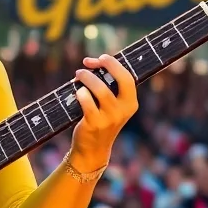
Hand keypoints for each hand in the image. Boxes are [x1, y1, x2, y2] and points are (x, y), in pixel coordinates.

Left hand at [69, 55, 137, 169]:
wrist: (92, 149)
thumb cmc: (99, 119)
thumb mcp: (109, 104)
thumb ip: (105, 84)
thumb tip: (89, 63)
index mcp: (131, 103)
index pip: (128, 77)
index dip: (114, 64)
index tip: (101, 58)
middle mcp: (123, 110)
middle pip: (122, 80)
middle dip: (107, 65)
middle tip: (88, 62)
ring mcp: (110, 118)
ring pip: (101, 90)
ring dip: (87, 78)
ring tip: (78, 75)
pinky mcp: (95, 124)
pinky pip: (87, 103)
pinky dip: (81, 93)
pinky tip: (77, 91)